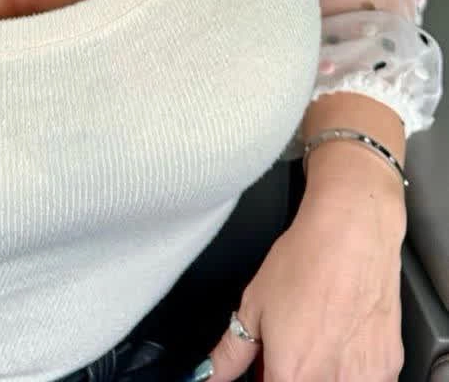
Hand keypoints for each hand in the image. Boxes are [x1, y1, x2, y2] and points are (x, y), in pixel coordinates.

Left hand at [190, 185, 405, 381]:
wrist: (353, 235)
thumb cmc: (306, 263)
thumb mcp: (253, 305)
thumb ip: (232, 352)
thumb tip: (212, 375)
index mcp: (292, 375)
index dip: (265, 377)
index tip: (265, 367)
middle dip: (294, 375)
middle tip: (290, 350)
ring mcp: (366, 380)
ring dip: (323, 373)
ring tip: (317, 338)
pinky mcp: (389, 368)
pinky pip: (365, 380)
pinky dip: (350, 368)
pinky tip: (342, 335)